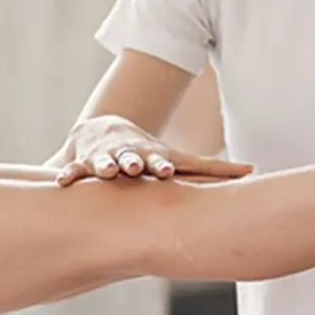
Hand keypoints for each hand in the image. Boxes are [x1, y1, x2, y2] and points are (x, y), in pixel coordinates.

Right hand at [55, 115, 253, 186]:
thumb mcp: (178, 159)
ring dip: (104, 165)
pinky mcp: (81, 162)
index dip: (160, 167)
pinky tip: (62, 182)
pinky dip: (68, 174)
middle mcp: (128, 155)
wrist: (103, 132)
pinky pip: (72, 170)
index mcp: (151, 157)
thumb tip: (252, 172)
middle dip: (130, 162)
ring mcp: (103, 158)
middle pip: (130, 158)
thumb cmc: (150, 155)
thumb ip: (213, 170)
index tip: (163, 171)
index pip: (158, 162)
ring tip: (103, 171)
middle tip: (131, 168)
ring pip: (102, 162)